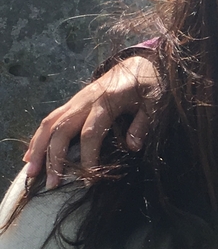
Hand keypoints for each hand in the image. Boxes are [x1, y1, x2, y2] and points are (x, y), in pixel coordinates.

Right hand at [22, 55, 160, 187]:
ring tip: (32, 172)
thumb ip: (143, 123)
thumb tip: (133, 147)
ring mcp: (77, 100)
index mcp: (107, 100)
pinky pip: (51, 119)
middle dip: (55, 158)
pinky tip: (32, 155)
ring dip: (39, 148)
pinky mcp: (73, 102)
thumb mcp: (154, 102)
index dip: (88, 156)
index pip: (91, 132)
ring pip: (50, 123)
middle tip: (52, 184)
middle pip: (62, 129)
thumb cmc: (150, 85)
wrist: (140, 64)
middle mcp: (86, 100)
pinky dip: (39, 137)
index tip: (89, 179)